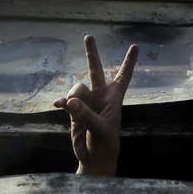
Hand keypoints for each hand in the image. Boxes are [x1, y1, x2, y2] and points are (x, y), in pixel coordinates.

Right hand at [52, 35, 138, 175]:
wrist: (94, 157)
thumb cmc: (105, 142)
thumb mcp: (100, 129)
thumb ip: (85, 114)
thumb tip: (69, 101)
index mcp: (114, 98)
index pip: (123, 75)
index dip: (129, 61)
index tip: (135, 46)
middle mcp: (100, 96)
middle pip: (96, 70)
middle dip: (92, 53)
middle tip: (89, 36)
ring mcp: (86, 102)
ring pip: (76, 88)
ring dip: (73, 98)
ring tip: (73, 110)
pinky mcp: (74, 110)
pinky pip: (65, 101)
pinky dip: (61, 102)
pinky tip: (57, 106)